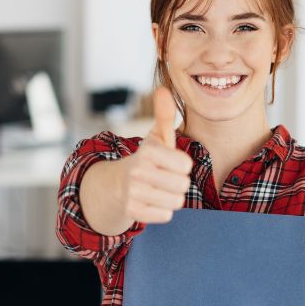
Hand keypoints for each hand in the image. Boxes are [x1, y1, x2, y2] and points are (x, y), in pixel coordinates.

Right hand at [115, 87, 192, 224]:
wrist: (118, 184)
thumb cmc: (148, 159)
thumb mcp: (157, 136)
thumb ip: (164, 115)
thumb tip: (163, 89)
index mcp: (147, 152)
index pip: (185, 165)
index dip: (182, 165)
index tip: (171, 162)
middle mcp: (137, 172)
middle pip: (183, 185)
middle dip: (179, 182)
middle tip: (165, 177)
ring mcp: (133, 193)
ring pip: (176, 202)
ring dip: (172, 197)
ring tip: (159, 189)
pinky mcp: (132, 211)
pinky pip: (166, 215)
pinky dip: (163, 210)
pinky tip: (152, 201)